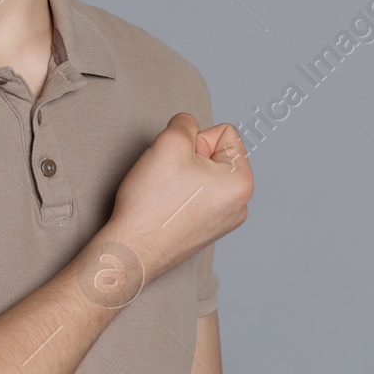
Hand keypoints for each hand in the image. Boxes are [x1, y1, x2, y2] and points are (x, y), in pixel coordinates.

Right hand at [104, 112, 251, 280]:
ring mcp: (223, 221)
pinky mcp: (204, 231)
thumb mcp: (170, 141)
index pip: (225, 133)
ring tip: (165, 193)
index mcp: (242, 182)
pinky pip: (195, 196)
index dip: (195, 139)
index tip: (179, 162)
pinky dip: (178, 195)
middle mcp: (240, 204)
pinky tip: (164, 207)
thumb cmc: (152, 202)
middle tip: (168, 178)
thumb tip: (188, 127)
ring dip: (182, 175)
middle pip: (214, 154)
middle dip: (189, 157)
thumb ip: (185, 123)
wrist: (131, 251)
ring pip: (202, 174)